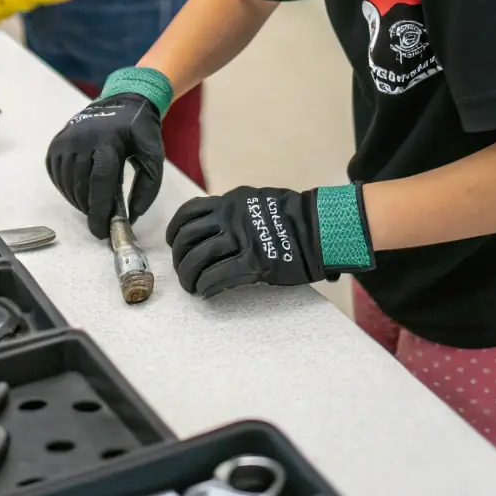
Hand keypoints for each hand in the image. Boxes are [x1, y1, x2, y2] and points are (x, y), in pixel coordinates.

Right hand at [47, 72, 171, 238]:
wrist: (123, 101)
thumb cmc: (140, 131)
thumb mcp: (153, 156)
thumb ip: (146, 188)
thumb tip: (130, 218)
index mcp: (108, 140)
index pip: (100, 182)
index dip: (99, 211)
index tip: (101, 232)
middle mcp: (81, 138)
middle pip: (81, 187)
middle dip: (91, 210)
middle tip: (102, 219)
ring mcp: (66, 140)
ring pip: (67, 185)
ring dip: (79, 202)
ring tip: (94, 204)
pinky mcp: (56, 143)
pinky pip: (57, 176)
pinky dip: (68, 190)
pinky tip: (82, 190)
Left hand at [167, 183, 374, 297]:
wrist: (320, 228)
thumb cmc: (294, 216)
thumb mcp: (257, 202)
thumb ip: (235, 212)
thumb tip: (218, 225)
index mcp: (230, 202)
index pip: (190, 213)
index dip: (176, 231)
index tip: (175, 244)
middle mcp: (230, 217)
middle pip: (189, 239)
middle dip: (180, 259)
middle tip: (183, 272)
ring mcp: (242, 240)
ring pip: (199, 259)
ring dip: (189, 277)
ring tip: (192, 287)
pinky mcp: (254, 263)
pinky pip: (219, 276)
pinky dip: (207, 286)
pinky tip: (206, 293)